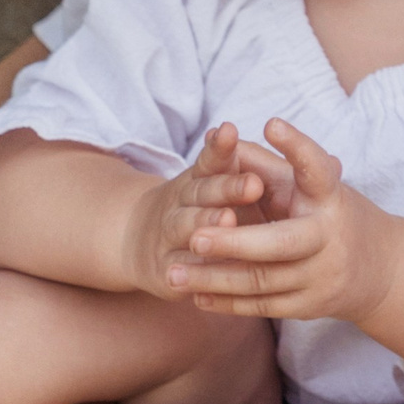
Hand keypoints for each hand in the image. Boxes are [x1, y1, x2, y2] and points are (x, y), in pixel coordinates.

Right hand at [119, 122, 293, 298]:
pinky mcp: (165, 271)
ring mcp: (167, 235)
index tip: (231, 131)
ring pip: (188, 227)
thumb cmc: (194, 208)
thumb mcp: (210, 182)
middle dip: (227, 188)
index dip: (220, 147)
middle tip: (253, 184)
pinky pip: (182, 271)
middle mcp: (178, 202)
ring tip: (228, 219)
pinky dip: (194, 272)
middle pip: (201, 191)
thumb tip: (268, 137)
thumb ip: (232, 164)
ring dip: (206, 223)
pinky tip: (209, 270)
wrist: (135, 242)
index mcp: (196, 179)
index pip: (209, 160)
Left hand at [167, 118, 402, 323]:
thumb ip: (263, 163)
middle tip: (194, 237)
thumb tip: (218, 136)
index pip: (317, 169)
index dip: (298, 147)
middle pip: (281, 243)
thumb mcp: (308, 186)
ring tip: (174, 273)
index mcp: (330, 197)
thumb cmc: (329, 213)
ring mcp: (321, 275)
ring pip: (263, 280)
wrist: (381, 270)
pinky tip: (196, 296)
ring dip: (215, 278)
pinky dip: (227, 303)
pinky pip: (263, 306)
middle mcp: (329, 236)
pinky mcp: (310, 305)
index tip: (272, 123)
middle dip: (236, 243)